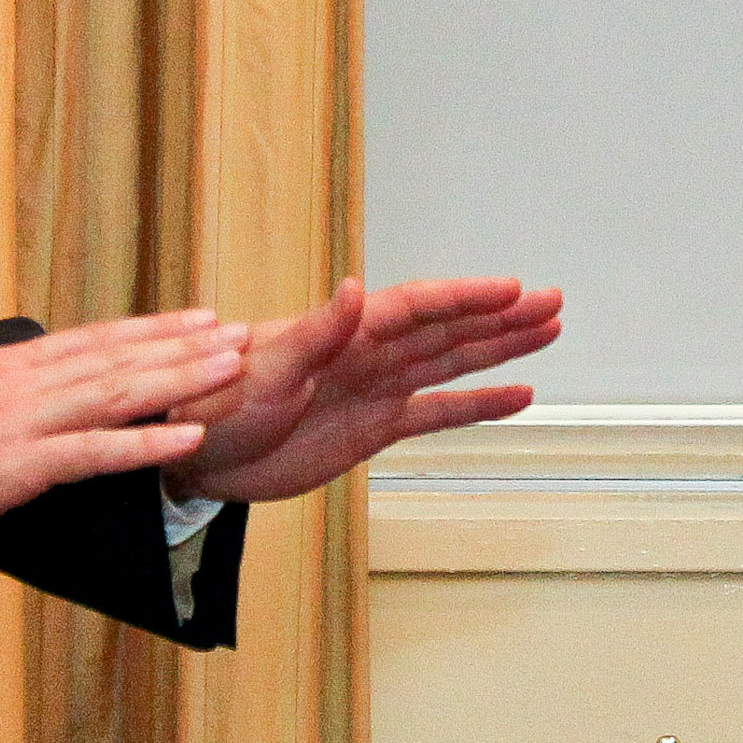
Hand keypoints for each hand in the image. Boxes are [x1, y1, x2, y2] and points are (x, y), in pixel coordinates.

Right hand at [0, 310, 251, 548]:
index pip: (96, 340)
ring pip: (118, 392)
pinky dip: (146, 443)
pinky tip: (190, 438)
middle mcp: (25, 382)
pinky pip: (95, 452)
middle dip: (183, 344)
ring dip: (181, 378)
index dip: (152, 328)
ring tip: (231, 368)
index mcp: (10, 366)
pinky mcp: (20, 464)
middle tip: (238, 332)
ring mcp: (25, 420)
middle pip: (119, 356)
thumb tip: (28, 382)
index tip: (199, 318)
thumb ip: (0, 388)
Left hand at [164, 275, 563, 504]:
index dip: (465, 297)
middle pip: (448, 328)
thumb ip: (314, 333)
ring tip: (548, 330)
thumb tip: (355, 290)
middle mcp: (369, 354)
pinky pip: (436, 413)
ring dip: (498, 348)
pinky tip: (516, 397)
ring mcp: (376, 389)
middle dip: (501, 316)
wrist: (190, 453)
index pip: (417, 307)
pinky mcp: (373, 428)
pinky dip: (476, 405)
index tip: (513, 289)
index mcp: (344, 332)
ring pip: (451, 362)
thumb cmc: (211, 404)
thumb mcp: (261, 369)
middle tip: (552, 301)